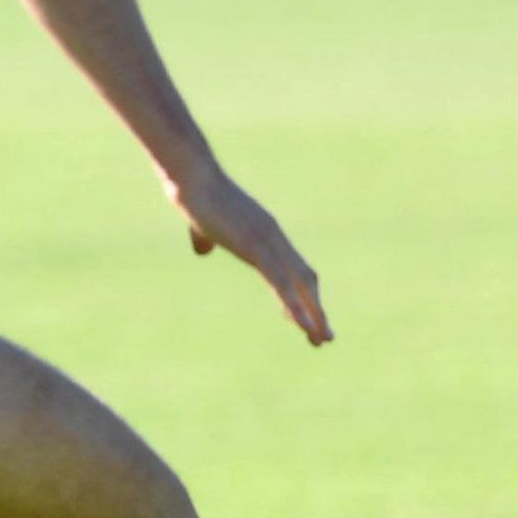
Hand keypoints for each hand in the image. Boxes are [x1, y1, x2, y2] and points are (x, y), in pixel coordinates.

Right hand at [164, 156, 331, 344]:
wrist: (192, 178)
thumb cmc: (195, 196)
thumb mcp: (204, 224)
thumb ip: (206, 238)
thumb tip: (202, 250)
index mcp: (266, 233)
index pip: (294, 269)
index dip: (303, 295)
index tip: (309, 319)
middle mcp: (275, 238)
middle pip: (305, 279)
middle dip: (315, 309)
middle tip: (325, 337)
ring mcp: (268, 242)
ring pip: (299, 285)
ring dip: (312, 314)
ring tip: (321, 339)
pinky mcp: (257, 247)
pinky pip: (281, 283)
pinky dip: (295, 306)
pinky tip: (304, 326)